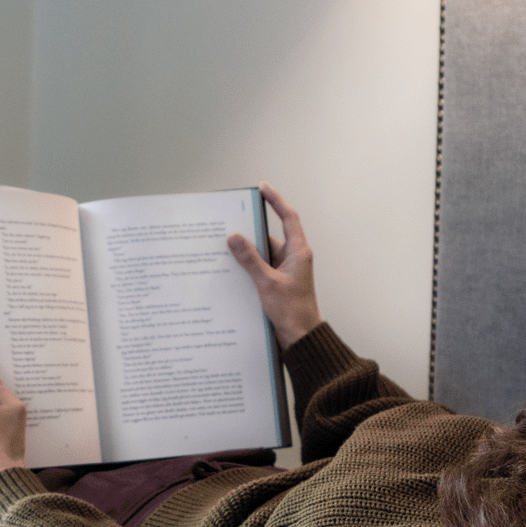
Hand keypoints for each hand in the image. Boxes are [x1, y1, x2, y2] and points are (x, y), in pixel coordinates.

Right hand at [227, 181, 321, 348]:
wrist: (300, 338)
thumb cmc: (292, 311)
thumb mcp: (267, 283)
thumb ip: (250, 259)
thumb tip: (235, 238)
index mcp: (298, 252)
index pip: (288, 217)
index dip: (276, 200)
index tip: (262, 188)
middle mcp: (293, 258)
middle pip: (271, 235)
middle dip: (251, 230)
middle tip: (231, 220)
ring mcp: (285, 271)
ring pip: (263, 253)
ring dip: (247, 252)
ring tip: (225, 247)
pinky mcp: (277, 283)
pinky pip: (260, 268)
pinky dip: (248, 267)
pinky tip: (231, 269)